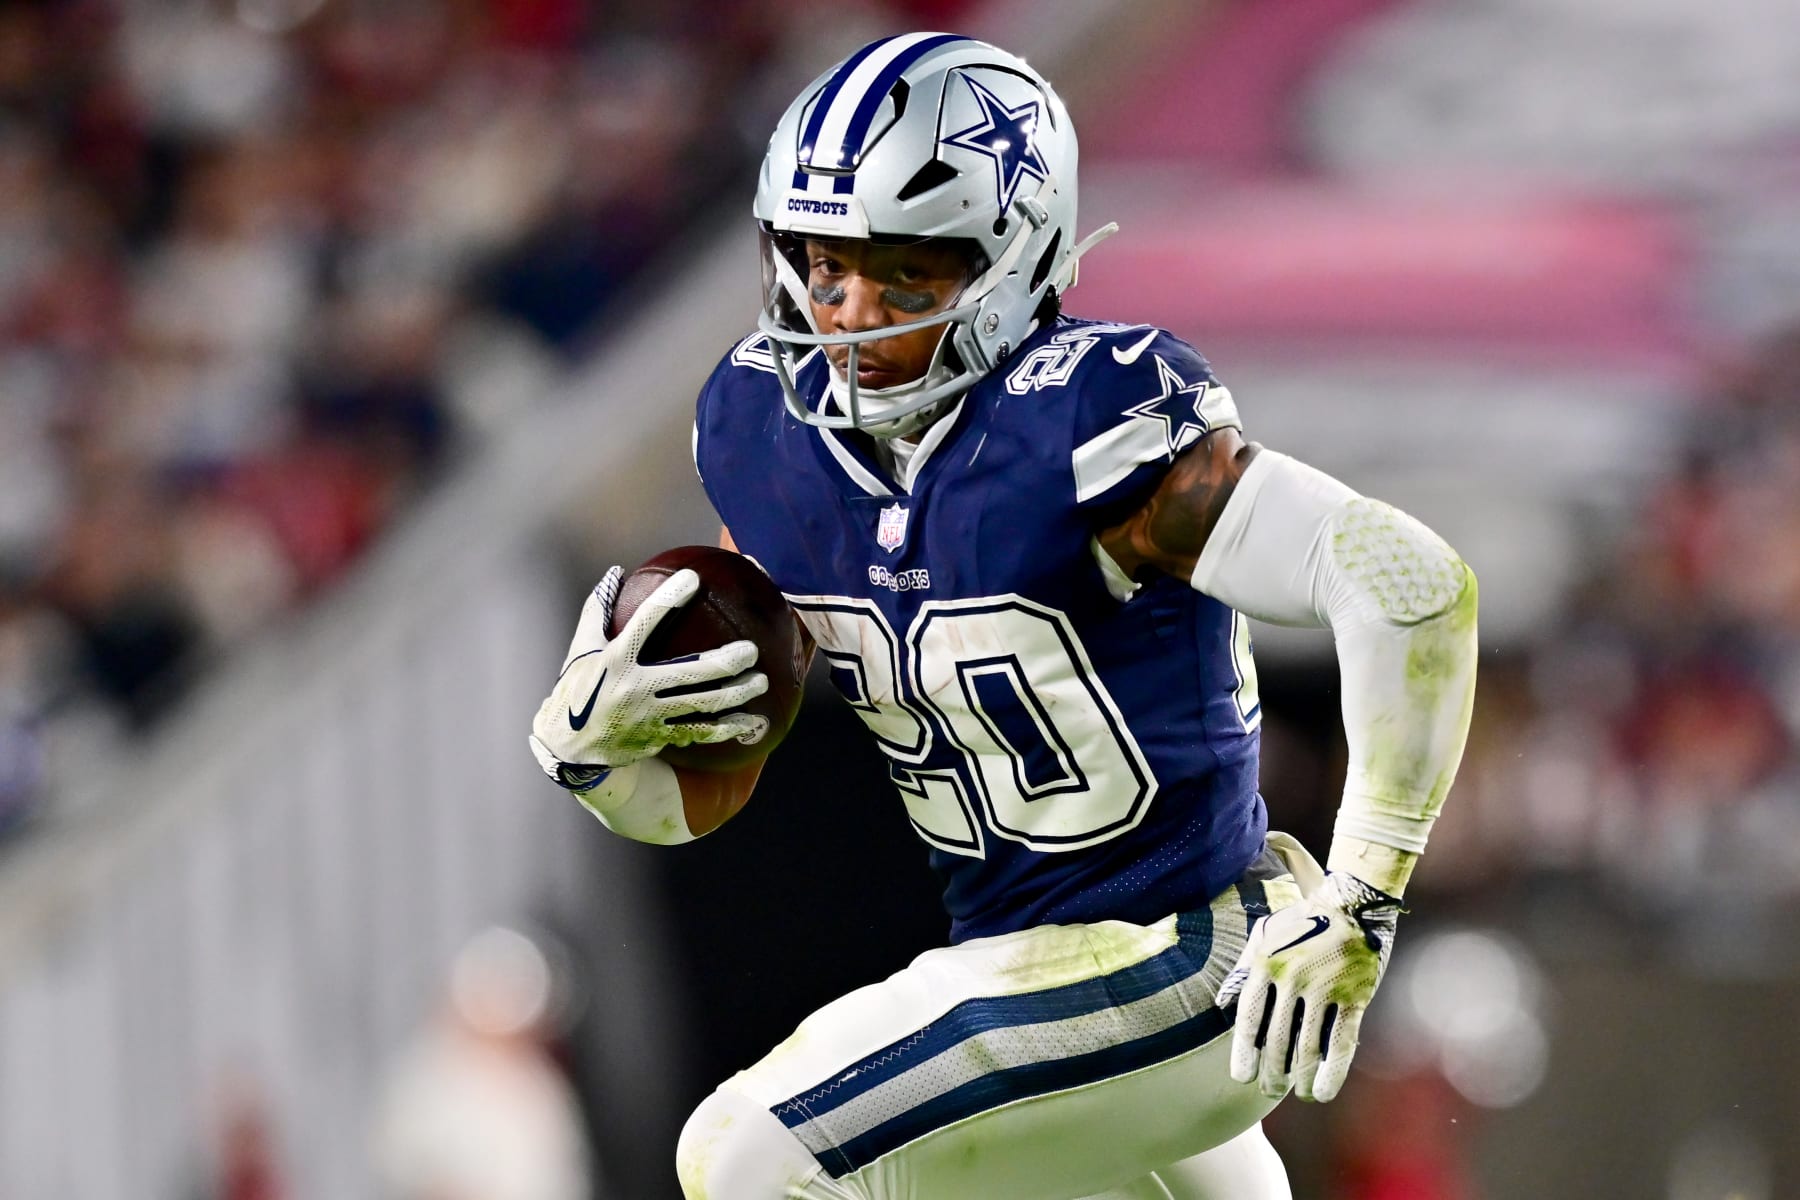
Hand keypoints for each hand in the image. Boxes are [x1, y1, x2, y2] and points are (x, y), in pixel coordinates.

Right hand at [528, 566, 768, 789]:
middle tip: (751, 650)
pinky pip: (698, 733)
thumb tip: (615, 572)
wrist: (567, 748)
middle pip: (688, 674)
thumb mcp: (580, 649)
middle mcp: (633, 689)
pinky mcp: (657, 738)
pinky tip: (752, 722)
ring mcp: (648, 717)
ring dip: (735, 695)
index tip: (693, 579)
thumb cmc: (576, 689)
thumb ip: (598, 610)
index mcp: (614, 661)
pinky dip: (727, 729)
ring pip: (700, 706)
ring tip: (761, 681)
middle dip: (724, 663)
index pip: (644, 623)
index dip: (668, 599)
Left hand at [1217, 832, 1401, 1102]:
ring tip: (1294, 1092)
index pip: (1250, 1017)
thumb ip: (1243, 970)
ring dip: (1299, 1076)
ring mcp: (1324, 988)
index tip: (1242, 1076)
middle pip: (1277, 1038)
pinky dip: (1331, 1072)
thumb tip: (1222, 1005)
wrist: (1353, 904)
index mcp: (1266, 963)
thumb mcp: (1264, 936)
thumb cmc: (1302, 922)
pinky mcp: (1354, 997)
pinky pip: (1341, 1043)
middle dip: (1271, 1071)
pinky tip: (1322, 1092)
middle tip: (1268, 1089)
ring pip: (1308, 1046)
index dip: (1244, 1051)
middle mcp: (1292, 978)